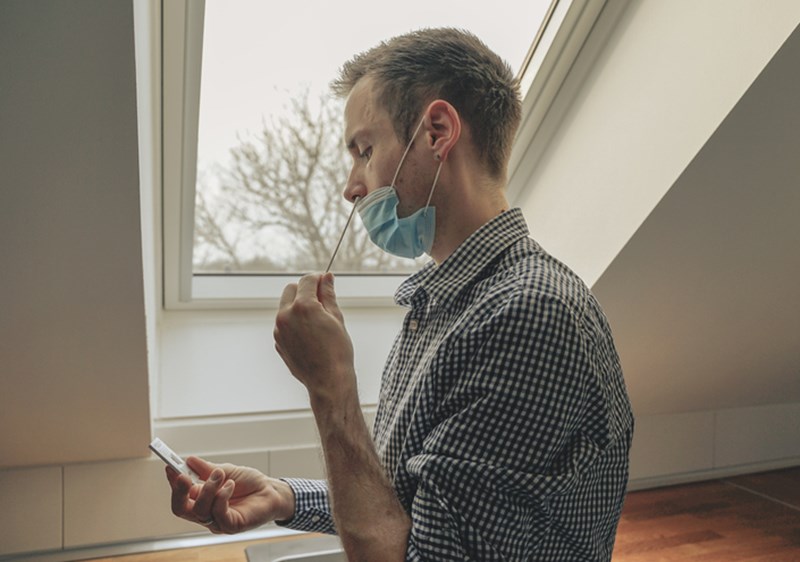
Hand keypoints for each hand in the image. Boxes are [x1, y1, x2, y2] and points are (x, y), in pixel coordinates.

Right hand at [166, 456, 294, 533]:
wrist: (271, 491)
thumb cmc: (249, 483)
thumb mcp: (225, 471)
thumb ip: (206, 469)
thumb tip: (188, 460)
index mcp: (202, 499)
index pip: (180, 496)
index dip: (173, 483)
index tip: (170, 467)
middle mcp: (206, 513)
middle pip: (180, 509)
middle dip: (179, 492)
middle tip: (183, 476)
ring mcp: (217, 521)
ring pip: (199, 510)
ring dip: (208, 488)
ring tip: (221, 475)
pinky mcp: (230, 526)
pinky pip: (218, 514)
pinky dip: (221, 496)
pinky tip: (230, 485)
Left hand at [274, 273, 355, 402]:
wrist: (328, 380)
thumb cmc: (337, 351)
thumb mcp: (336, 318)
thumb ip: (328, 295)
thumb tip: (327, 278)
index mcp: (303, 307)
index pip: (307, 280)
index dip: (318, 278)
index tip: (325, 281)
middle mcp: (286, 316)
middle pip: (291, 289)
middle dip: (305, 290)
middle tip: (321, 300)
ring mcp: (279, 329)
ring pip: (285, 307)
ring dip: (298, 307)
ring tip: (317, 322)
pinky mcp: (278, 341)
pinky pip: (284, 324)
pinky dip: (294, 323)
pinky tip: (310, 335)